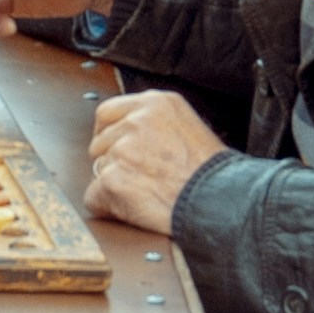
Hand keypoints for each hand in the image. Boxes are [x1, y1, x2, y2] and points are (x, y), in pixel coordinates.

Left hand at [84, 86, 223, 230]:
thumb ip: (155, 124)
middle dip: (113, 160)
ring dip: (114, 183)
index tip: (117, 148)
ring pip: (98, 169)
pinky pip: (93, 197)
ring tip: (145, 194)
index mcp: (156, 103)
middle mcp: (136, 121)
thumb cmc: (213, 174)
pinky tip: (133, 209)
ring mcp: (122, 150)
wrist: (220, 202)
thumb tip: (129, 136)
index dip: (110, 134)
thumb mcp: (189, 128)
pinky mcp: (113, 180)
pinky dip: (108, 207)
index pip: (108, 112)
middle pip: (100, 141)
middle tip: (137, 177)